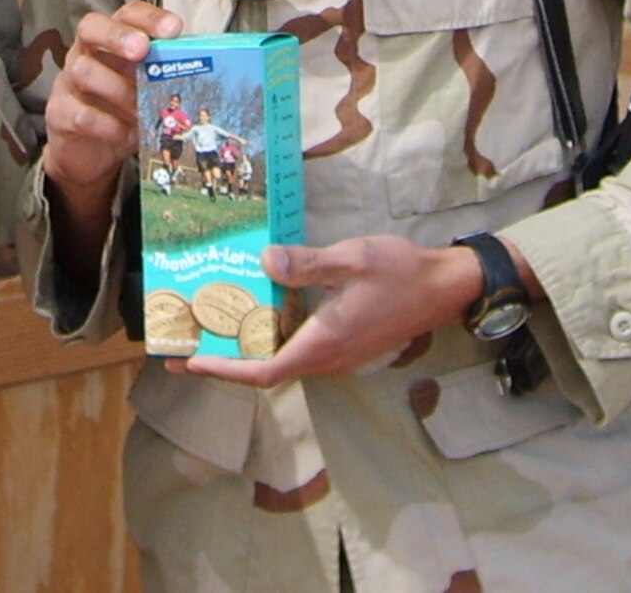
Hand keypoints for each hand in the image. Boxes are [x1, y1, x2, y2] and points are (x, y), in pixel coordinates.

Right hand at [39, 1, 180, 283]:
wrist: (88, 153)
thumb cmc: (122, 111)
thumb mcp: (145, 89)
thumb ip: (164, 75)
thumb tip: (211, 68)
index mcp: (110, 41)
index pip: (125, 13)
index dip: (148, 17)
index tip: (174, 28)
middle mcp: (85, 53)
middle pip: (90, 27)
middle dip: (117, 36)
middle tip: (142, 50)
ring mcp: (67, 82)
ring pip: (83, 70)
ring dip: (118, 89)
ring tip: (140, 108)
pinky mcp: (59, 114)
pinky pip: (80, 113)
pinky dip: (107, 125)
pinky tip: (126, 133)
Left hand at [185, 235, 480, 386]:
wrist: (445, 287)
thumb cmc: (401, 272)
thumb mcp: (352, 258)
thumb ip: (307, 264)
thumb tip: (265, 261)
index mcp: (325, 342)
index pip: (265, 372)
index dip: (225, 371)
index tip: (191, 363)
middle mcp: (329, 358)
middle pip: (267, 372)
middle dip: (224, 363)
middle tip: (184, 348)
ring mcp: (339, 356)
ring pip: (283, 363)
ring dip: (246, 353)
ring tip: (212, 331)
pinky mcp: (345, 346)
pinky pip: (299, 352)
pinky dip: (270, 342)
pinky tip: (257, 316)